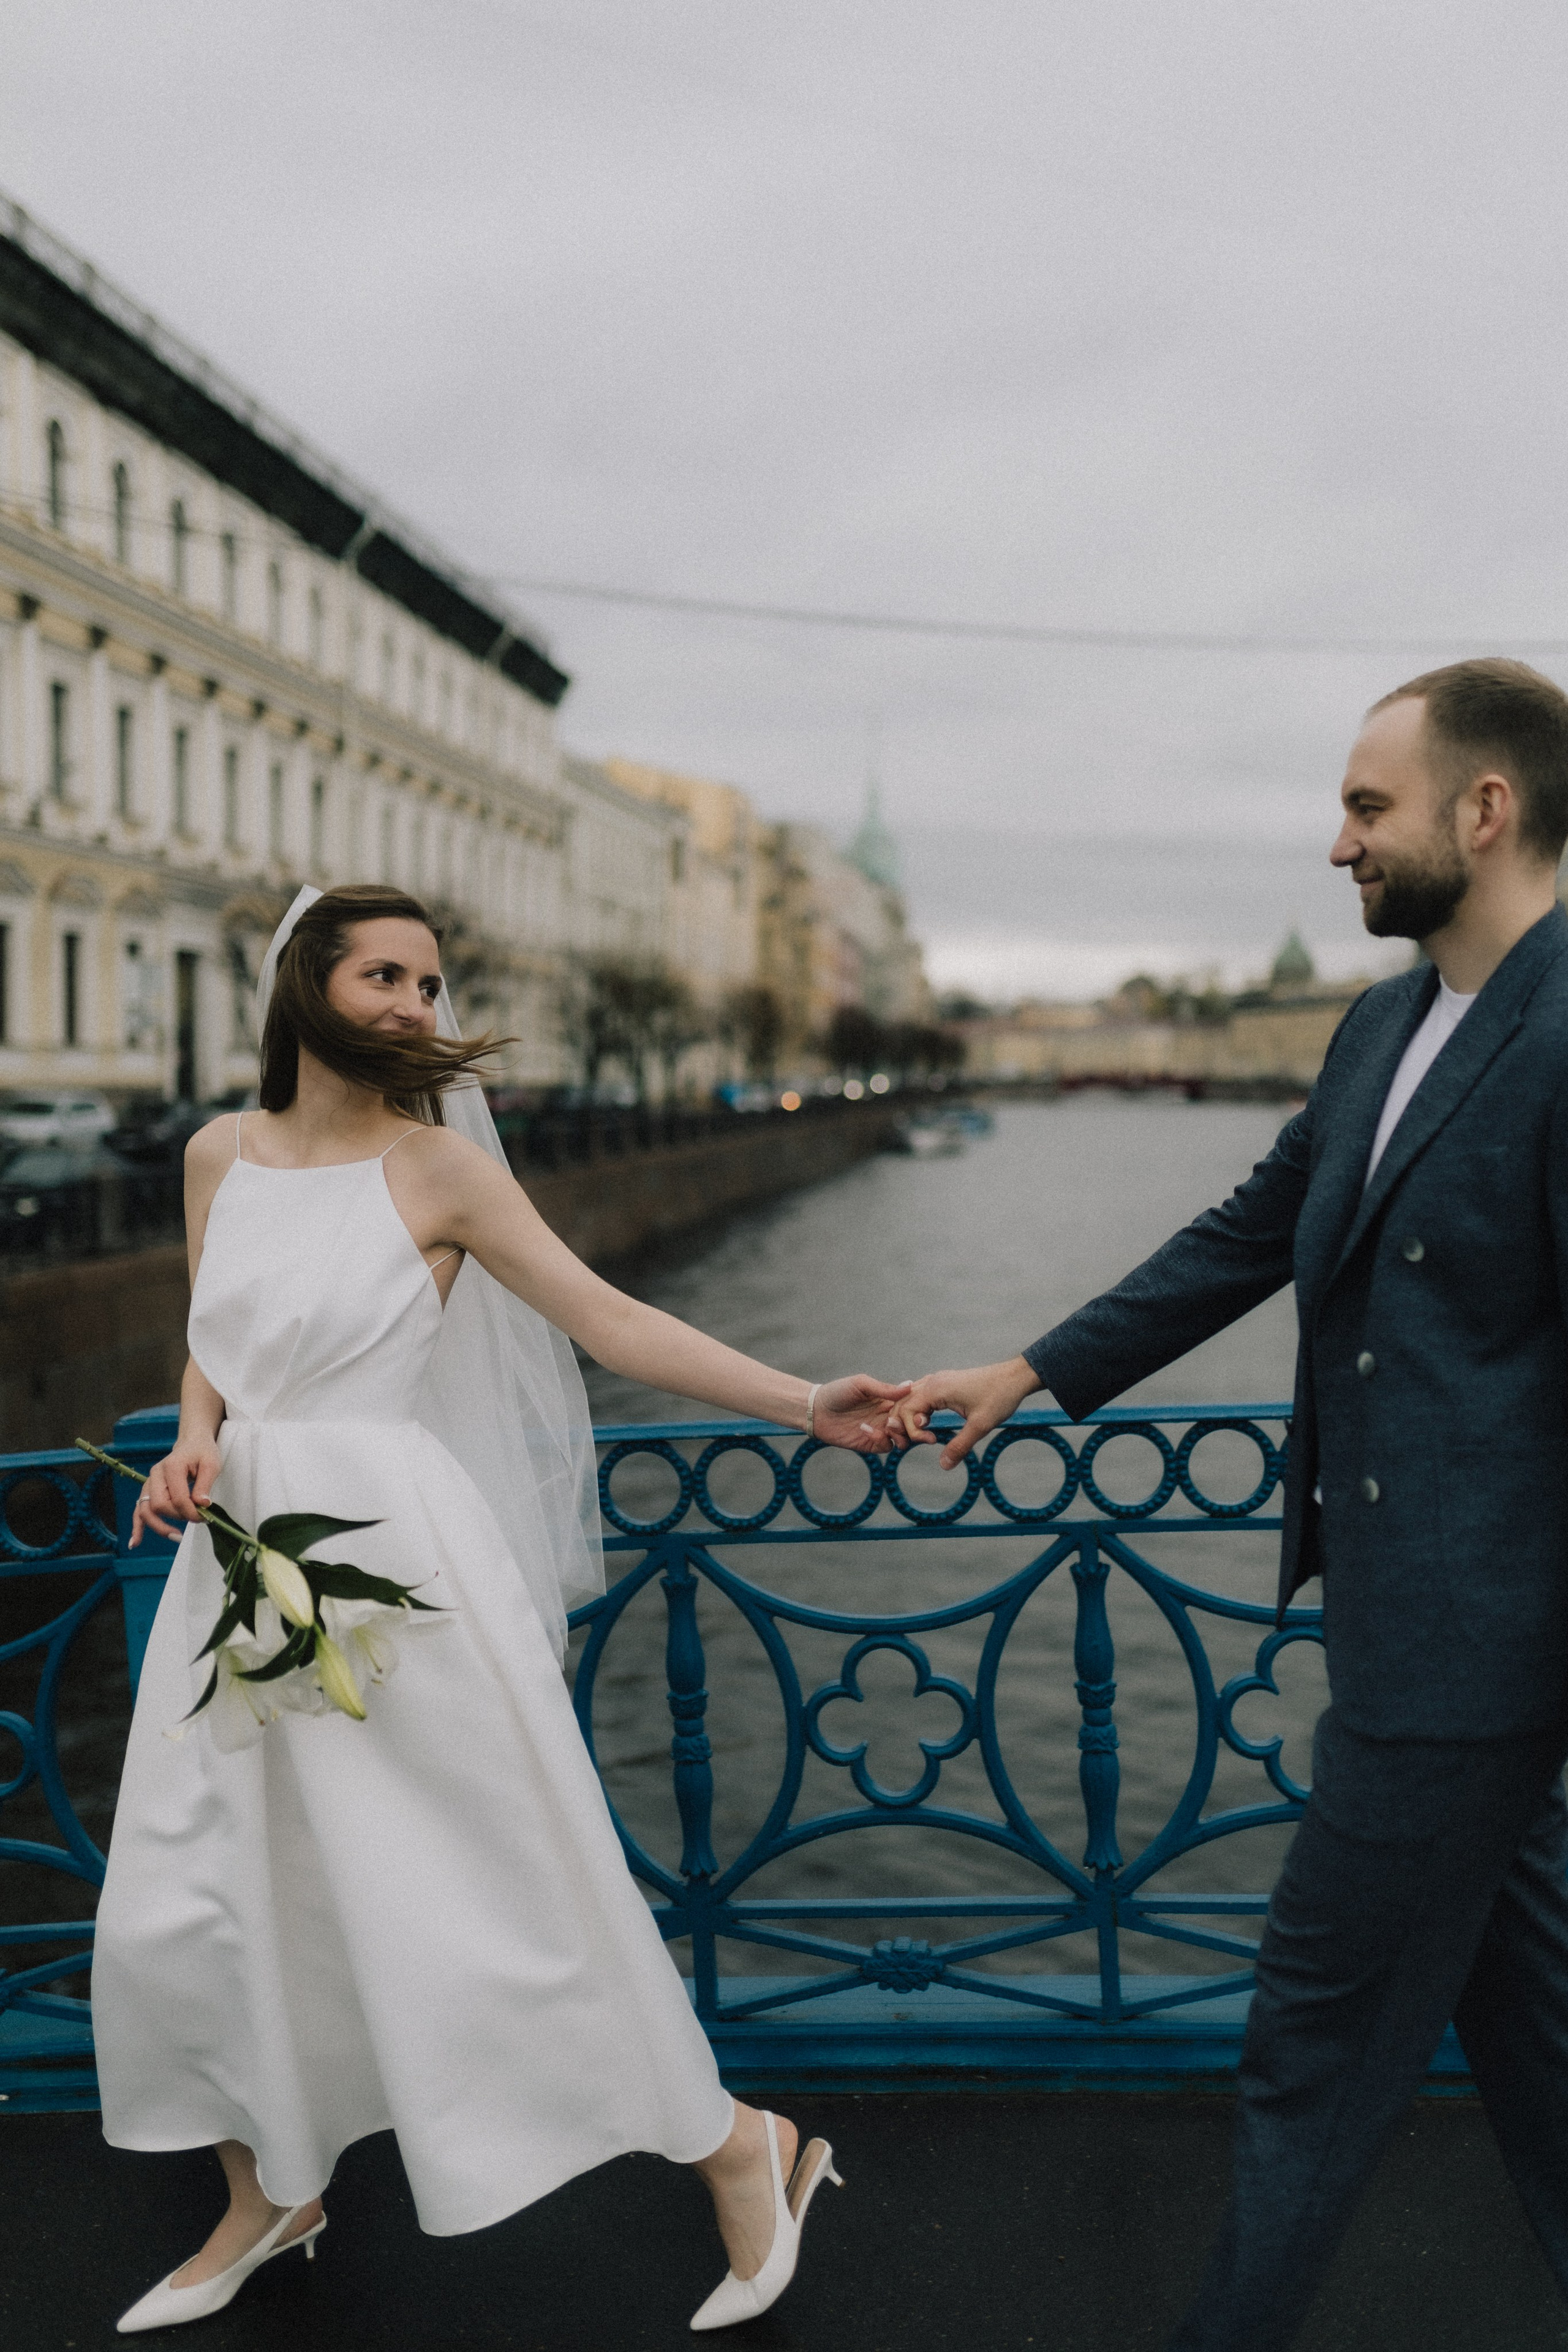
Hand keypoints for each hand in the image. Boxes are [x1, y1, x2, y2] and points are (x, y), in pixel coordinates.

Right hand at [131, 1435, 221, 1545]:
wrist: (191, 1443)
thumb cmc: (202, 1452)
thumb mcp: (211, 1464)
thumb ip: (205, 1484)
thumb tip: (202, 1505)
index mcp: (171, 1466)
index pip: (177, 1497)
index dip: (190, 1511)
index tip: (205, 1516)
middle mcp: (156, 1474)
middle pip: (159, 1505)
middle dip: (178, 1517)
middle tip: (197, 1519)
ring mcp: (149, 1483)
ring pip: (146, 1510)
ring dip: (159, 1527)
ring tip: (176, 1537)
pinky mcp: (148, 1491)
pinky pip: (139, 1511)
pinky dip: (137, 1527)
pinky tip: (135, 1543)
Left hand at [811, 1374, 912, 1452]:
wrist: (815, 1410)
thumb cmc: (837, 1391)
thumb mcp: (861, 1384)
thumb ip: (885, 1388)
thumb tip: (909, 1386)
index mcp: (888, 1399)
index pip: (911, 1405)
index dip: (917, 1407)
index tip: (918, 1407)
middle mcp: (887, 1415)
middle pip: (911, 1424)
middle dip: (913, 1424)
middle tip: (903, 1419)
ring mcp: (879, 1430)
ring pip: (902, 1438)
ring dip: (900, 1434)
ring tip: (888, 1426)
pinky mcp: (870, 1444)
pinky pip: (885, 1446)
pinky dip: (881, 1440)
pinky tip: (865, 1429)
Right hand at [886, 1356, 1040, 1468]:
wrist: (1015, 1377)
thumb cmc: (999, 1396)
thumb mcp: (980, 1426)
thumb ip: (960, 1445)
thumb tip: (944, 1465)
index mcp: (936, 1389)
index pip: (906, 1410)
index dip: (911, 1430)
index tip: (931, 1441)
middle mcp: (933, 1381)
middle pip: (902, 1403)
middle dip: (902, 1426)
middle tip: (911, 1445)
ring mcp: (938, 1380)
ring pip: (909, 1399)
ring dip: (909, 1418)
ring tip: (921, 1435)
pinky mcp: (945, 1383)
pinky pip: (921, 1396)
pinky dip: (918, 1411)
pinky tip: (927, 1423)